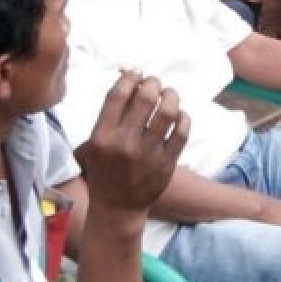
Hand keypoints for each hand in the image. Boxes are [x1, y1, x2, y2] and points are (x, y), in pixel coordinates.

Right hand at [76, 72, 189, 221]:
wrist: (117, 208)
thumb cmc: (105, 169)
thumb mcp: (97, 142)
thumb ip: (111, 111)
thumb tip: (129, 73)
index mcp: (102, 136)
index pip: (118, 94)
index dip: (130, 77)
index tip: (137, 73)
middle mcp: (125, 144)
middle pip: (146, 97)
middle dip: (153, 83)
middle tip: (155, 84)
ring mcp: (148, 154)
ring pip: (168, 111)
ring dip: (171, 96)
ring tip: (169, 95)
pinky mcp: (167, 163)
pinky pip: (182, 130)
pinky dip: (183, 117)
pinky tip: (179, 115)